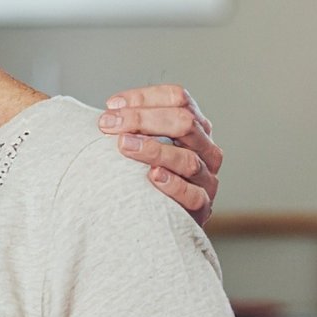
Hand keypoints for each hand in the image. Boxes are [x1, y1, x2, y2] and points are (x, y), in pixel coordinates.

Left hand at [100, 84, 221, 224]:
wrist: (159, 218)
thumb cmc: (147, 174)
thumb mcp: (144, 144)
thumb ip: (133, 127)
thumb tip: (108, 112)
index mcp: (194, 126)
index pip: (178, 98)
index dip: (145, 97)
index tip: (112, 105)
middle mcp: (206, 148)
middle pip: (185, 122)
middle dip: (143, 120)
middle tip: (109, 124)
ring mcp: (207, 177)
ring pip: (188, 159)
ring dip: (154, 150)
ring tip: (124, 146)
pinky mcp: (203, 206)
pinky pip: (194, 195)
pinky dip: (173, 185)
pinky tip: (153, 177)